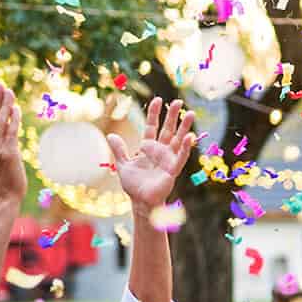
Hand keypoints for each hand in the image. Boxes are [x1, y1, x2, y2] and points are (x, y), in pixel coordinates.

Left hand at [108, 97, 195, 213]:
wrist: (141, 201)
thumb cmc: (134, 185)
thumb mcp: (123, 164)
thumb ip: (119, 150)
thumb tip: (110, 135)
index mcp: (149, 148)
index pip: (152, 127)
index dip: (154, 114)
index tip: (157, 100)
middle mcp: (161, 151)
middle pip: (168, 130)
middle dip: (172, 116)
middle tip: (178, 101)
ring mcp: (169, 159)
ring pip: (178, 140)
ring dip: (185, 127)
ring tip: (191, 113)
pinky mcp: (173, 169)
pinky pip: (182, 156)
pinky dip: (187, 147)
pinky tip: (191, 136)